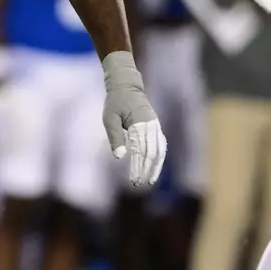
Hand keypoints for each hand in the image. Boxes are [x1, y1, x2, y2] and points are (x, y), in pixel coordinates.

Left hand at [101, 51, 165, 187]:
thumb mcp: (109, 118)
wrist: (126, 86)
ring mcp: (155, 126)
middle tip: (139, 184)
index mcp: (140, 123)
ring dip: (155, 167)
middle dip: (146, 170)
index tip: (134, 181)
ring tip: (149, 180)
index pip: (141, 151)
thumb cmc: (115, 102)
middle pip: (152, 153)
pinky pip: (161, 145)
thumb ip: (115, 137)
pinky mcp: (155, 127)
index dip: (139, 168)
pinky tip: (154, 168)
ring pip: (160, 151)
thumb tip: (121, 157)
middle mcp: (151, 125)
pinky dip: (159, 157)